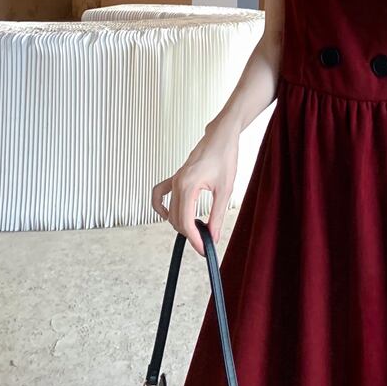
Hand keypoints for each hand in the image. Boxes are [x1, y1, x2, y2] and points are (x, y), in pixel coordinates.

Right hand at [151, 125, 238, 255]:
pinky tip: (168, 215)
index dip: (194, 239)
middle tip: (205, 242)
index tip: (203, 249)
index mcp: (188, 185)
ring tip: (197, 232)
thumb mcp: (225, 189)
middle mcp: (177, 183)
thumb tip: (213, 236)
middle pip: (176, 219)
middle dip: (189, 234)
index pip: (186, 222)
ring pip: (170, 211)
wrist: (221, 136)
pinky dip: (162, 207)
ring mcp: (175, 179)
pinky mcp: (177, 176)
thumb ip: (217, 215)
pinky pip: (160, 194)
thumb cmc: (224, 156)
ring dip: (181, 224)